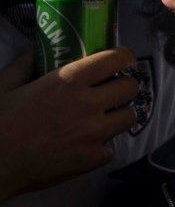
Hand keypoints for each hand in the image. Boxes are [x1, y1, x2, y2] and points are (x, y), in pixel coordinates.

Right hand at [0, 48, 139, 202]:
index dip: (123, 58)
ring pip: (130, 116)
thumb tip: (35, 49)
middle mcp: (87, 104)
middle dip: (123, 87)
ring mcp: (94, 132)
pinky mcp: (95, 157)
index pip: (115, 59)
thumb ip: (24, 64)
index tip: (122, 61)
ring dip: (117, 115)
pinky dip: (101, 147)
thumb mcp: (5, 86)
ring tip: (100, 120)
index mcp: (67, 81)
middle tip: (109, 93)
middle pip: (131, 87)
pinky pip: (112, 147)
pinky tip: (83, 146)